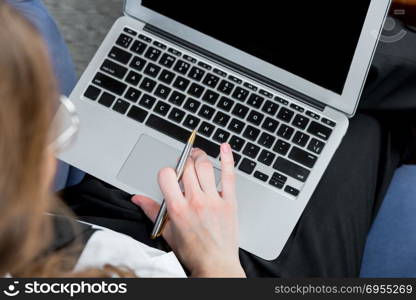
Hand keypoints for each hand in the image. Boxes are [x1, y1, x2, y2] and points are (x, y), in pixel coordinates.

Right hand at [131, 143, 244, 277]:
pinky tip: (224, 147)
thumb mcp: (167, 232)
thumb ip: (152, 211)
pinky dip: (227, 159)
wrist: (216, 265)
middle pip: (187, 167)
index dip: (166, 171)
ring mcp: (214, 200)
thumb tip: (138, 198)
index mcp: (178, 208)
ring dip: (200, 157)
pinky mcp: (229, 202)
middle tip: (184, 162)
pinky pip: (229, 176)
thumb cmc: (193, 252)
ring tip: (197, 157)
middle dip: (184, 161)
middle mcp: (195, 201)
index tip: (170, 175)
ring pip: (205, 167)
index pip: (167, 175)